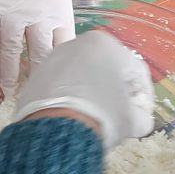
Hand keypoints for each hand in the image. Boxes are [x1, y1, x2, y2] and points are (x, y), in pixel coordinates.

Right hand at [0, 0, 136, 92]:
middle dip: (37, 78)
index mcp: (59, 6)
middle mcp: (36, 13)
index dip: (63, 67)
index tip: (63, 83)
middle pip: (38, 54)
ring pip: (11, 51)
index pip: (64, 45)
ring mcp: (10, 11)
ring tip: (9, 91)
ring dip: (10, 74)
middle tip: (35, 97)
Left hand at [13, 30, 153, 148]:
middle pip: (103, 71)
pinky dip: (66, 100)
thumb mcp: (132, 119)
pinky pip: (58, 88)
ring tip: (91, 119)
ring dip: (88, 96)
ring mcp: (51, 60)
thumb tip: (135, 119)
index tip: (139, 114)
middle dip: (112, 93)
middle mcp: (75, 44)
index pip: (133, 71)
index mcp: (105, 44)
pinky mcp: (33, 78)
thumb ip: (140, 115)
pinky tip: (70, 118)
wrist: (56, 130)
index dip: (141, 96)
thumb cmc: (102, 115)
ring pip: (78, 79)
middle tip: (117, 117)